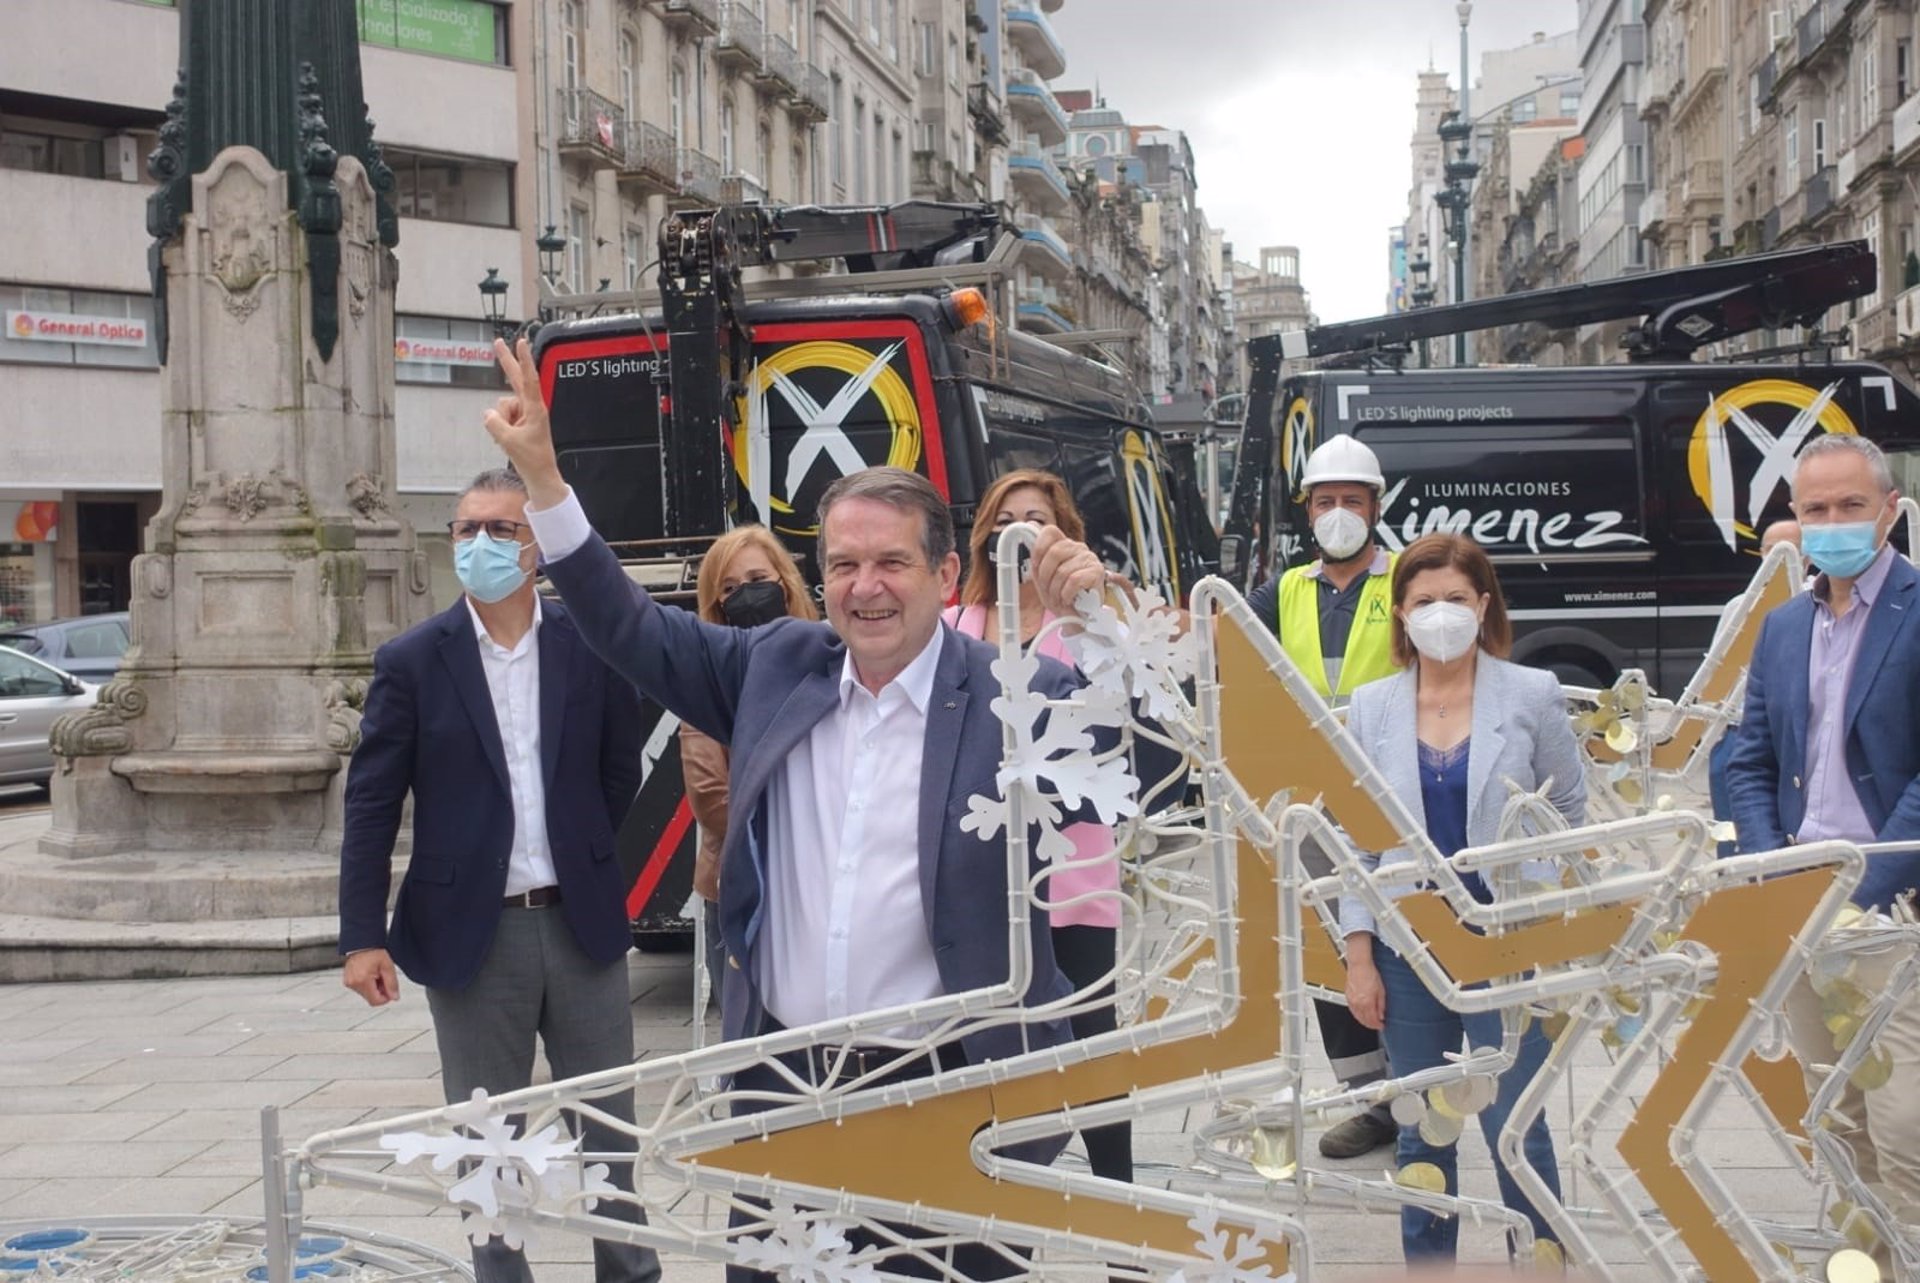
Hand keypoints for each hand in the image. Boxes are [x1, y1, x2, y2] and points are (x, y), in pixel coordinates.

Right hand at [343, 948, 400, 1006]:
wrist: (361, 944)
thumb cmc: (373, 952)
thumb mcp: (387, 967)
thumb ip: (392, 983)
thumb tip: (394, 997)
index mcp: (362, 980)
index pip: (375, 1001)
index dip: (385, 998)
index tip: (389, 989)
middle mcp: (353, 983)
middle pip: (371, 998)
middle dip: (380, 991)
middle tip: (383, 977)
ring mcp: (349, 983)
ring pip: (366, 994)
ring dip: (373, 988)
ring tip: (376, 974)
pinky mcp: (347, 982)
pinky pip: (360, 989)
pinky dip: (367, 985)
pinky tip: (370, 974)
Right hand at [485, 337, 566, 506]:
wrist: (539, 475)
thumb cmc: (531, 459)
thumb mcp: (508, 440)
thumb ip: (494, 423)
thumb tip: (488, 414)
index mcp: (535, 409)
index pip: (529, 379)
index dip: (523, 359)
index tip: (521, 342)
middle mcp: (531, 408)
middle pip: (516, 379)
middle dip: (506, 361)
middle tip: (498, 342)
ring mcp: (525, 414)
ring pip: (502, 407)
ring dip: (502, 422)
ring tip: (512, 438)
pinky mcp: (519, 422)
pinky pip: (501, 418)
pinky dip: (501, 428)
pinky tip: (508, 441)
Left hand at [1031, 526, 1111, 617]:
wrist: (1078, 617)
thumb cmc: (1061, 595)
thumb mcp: (1043, 577)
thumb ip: (1037, 556)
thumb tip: (1029, 525)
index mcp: (1064, 545)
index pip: (1049, 531)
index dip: (1038, 548)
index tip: (1035, 567)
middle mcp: (1078, 548)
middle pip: (1054, 552)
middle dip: (1045, 576)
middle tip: (1048, 590)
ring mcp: (1089, 558)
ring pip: (1063, 571)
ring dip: (1056, 590)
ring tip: (1059, 598)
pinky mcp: (1097, 572)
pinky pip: (1074, 580)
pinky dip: (1066, 594)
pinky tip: (1068, 599)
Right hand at [1345, 959, 1385, 1030]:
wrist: (1359, 965)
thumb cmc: (1370, 974)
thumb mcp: (1381, 990)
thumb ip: (1381, 1005)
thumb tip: (1381, 1014)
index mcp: (1367, 1002)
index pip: (1372, 1020)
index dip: (1378, 1025)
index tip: (1382, 1025)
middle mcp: (1358, 1003)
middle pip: (1364, 1020)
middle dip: (1371, 1025)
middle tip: (1376, 1025)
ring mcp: (1352, 1000)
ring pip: (1357, 1016)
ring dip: (1364, 1021)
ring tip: (1369, 1022)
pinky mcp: (1348, 997)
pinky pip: (1352, 1010)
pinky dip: (1357, 1015)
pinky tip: (1360, 1014)